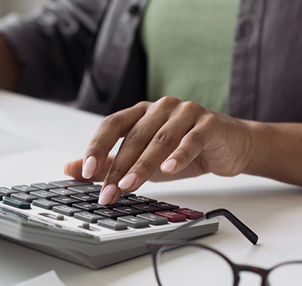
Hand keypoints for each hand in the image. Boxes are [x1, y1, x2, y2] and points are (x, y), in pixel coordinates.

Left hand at [63, 96, 254, 204]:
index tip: (85, 170)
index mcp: (142, 112)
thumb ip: (109, 164)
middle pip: (134, 136)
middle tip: (108, 193)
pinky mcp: (209, 124)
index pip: (112, 124)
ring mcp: (186, 113)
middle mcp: (161, 107)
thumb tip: (71, 169)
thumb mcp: (143, 161)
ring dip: (143, 165)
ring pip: (159, 139)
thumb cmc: (184, 151)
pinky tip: (169, 170)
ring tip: (130, 186)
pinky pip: (191, 140)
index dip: (98, 146)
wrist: (231, 147)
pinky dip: (179, 156)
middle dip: (119, 168)